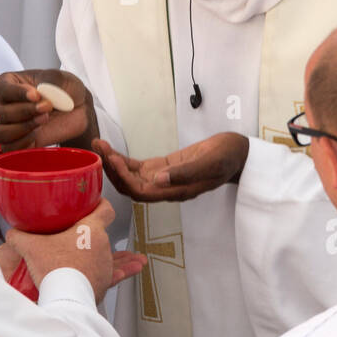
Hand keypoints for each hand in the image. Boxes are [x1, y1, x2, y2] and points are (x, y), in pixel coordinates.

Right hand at [0, 69, 98, 151]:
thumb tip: (42, 91)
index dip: (17, 93)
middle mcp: (3, 104)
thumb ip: (52, 80)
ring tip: (43, 120)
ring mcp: (8, 125)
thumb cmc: (66, 90)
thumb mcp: (63, 78)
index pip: (2, 89)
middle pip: (2, 113)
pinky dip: (23, 143)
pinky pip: (8, 149)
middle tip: (47, 107)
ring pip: (0, 133)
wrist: (78, 110)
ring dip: (23, 128)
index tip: (36, 95)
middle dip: (26, 111)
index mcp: (9, 83)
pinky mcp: (17, 142)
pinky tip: (38, 133)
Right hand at [5, 199, 129, 302]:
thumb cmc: (54, 268)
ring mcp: (105, 266)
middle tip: (96, 236)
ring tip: (134, 259)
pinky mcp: (104, 284)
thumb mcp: (30, 247)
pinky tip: (126, 273)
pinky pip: (114, 275)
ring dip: (120, 258)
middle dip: (99, 236)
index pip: (105, 209)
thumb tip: (11, 233)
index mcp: (90, 230)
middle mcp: (103, 246)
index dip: (102, 205)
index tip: (98, 205)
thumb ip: (19, 236)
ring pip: (114, 258)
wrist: (65, 297)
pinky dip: (120, 273)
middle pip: (106, 235)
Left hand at [95, 132, 248, 202]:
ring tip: (100, 145)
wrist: (238, 154)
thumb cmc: (227, 157)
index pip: (141, 191)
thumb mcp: (210, 162)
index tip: (112, 159)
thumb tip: (158, 180)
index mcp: (176, 191)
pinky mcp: (163, 168)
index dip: (124, 178)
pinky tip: (111, 150)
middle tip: (98, 148)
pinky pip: (138, 168)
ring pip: (131, 177)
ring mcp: (163, 179)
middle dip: (112, 170)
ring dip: (114, 164)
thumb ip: (185, 173)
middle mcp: (166, 189)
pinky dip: (123, 160)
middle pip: (130, 186)